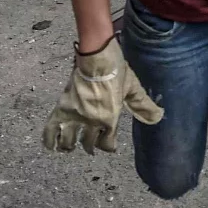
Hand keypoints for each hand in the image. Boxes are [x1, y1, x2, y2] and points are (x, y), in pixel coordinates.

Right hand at [42, 37, 162, 154]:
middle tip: (89, 148)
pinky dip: (49, 140)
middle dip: (89, 147)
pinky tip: (50, 146)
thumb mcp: (133, 88)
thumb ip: (143, 105)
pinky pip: (51, 129)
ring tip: (68, 148)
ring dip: (68, 147)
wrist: (97, 59)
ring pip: (68, 141)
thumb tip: (158, 117)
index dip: (108, 147)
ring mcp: (75, 116)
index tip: (109, 146)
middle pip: (88, 143)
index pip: (107, 143)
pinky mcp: (61, 109)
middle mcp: (91, 122)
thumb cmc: (117, 71)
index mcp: (110, 119)